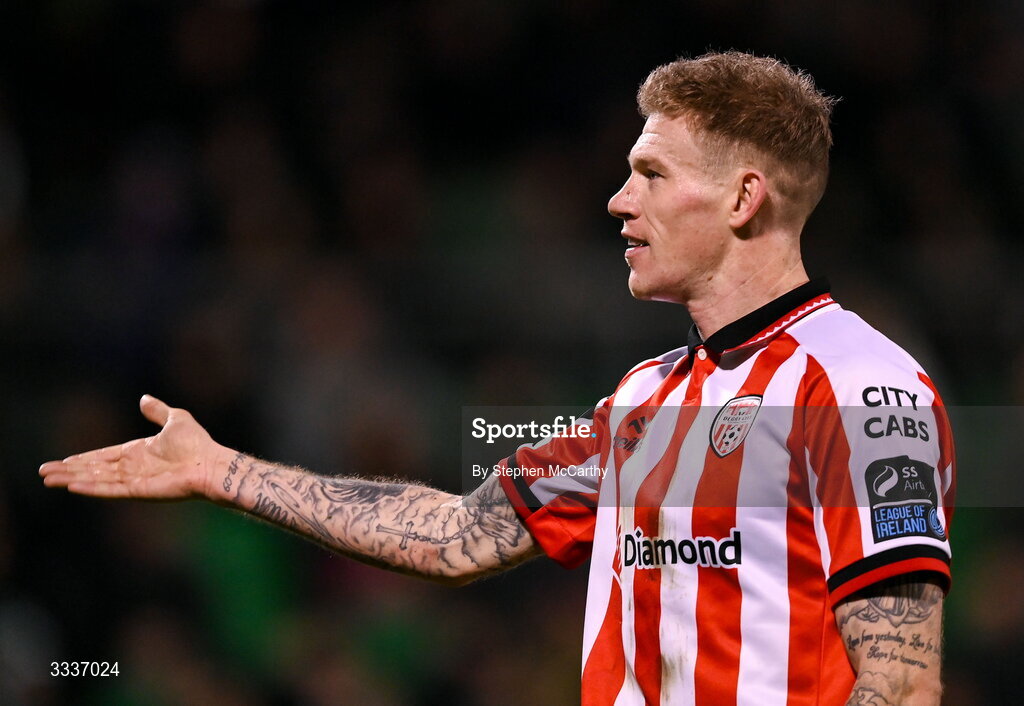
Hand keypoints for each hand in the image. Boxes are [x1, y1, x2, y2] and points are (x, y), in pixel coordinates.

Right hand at [39, 395, 221, 499]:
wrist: (210, 463)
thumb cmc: (197, 444)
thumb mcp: (175, 418)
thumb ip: (158, 411)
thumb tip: (144, 398)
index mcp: (138, 452)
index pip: (103, 456)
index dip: (83, 459)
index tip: (64, 460)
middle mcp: (132, 467)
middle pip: (93, 469)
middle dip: (68, 471)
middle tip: (44, 473)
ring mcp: (134, 480)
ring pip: (96, 479)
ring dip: (72, 479)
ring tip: (49, 480)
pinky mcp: (138, 490)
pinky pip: (111, 489)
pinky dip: (92, 488)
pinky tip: (72, 487)